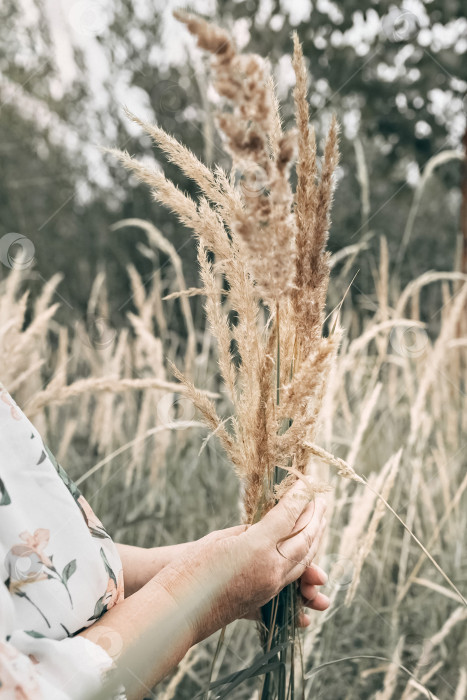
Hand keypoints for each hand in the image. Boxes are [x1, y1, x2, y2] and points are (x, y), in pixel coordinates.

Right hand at [156, 477, 327, 643]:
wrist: (176, 610)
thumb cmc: (189, 568)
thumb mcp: (220, 539)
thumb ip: (250, 531)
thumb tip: (271, 525)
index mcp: (257, 548)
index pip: (288, 515)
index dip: (299, 495)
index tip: (307, 480)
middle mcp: (271, 569)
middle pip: (305, 538)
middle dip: (316, 515)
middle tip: (322, 497)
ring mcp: (271, 588)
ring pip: (305, 560)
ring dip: (316, 538)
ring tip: (321, 519)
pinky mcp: (266, 601)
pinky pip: (294, 582)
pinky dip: (306, 566)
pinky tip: (312, 560)